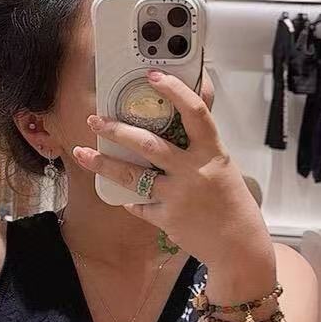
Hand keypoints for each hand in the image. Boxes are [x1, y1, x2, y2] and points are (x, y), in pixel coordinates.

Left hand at [74, 69, 272, 270]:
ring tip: (81, 152)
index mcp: (212, 152)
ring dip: (103, 164)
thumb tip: (189, 106)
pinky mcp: (166, 219)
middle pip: (149, 144)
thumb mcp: (222, 165)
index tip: (153, 75)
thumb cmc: (232, 202)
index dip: (175, 91)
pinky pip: (139, 204)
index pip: (195, 112)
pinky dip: (131, 199)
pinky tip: (122, 196)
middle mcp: (193, 171)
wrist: (238, 246)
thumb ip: (202, 142)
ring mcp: (178, 196)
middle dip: (117, 130)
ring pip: (132, 176)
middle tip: (95, 120)